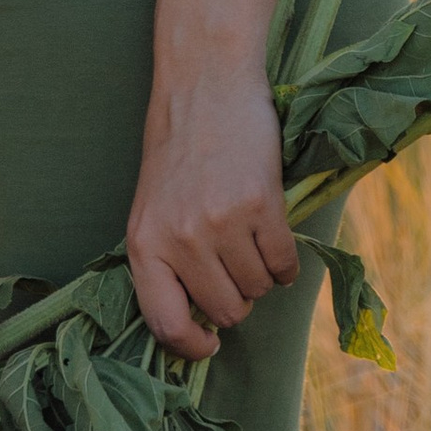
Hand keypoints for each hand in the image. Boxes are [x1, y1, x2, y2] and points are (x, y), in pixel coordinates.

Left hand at [125, 59, 296, 358]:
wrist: (207, 83)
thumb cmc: (179, 145)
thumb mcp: (153, 206)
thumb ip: (166, 260)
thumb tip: (196, 324)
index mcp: (143, 243)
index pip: (164, 324)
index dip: (191, 347)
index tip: (209, 345)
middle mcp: (179, 239)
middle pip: (225, 312)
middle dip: (237, 297)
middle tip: (234, 262)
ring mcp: (220, 223)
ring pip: (259, 290)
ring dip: (262, 275)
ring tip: (251, 236)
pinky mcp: (260, 205)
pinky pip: (286, 265)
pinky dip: (287, 261)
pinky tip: (275, 232)